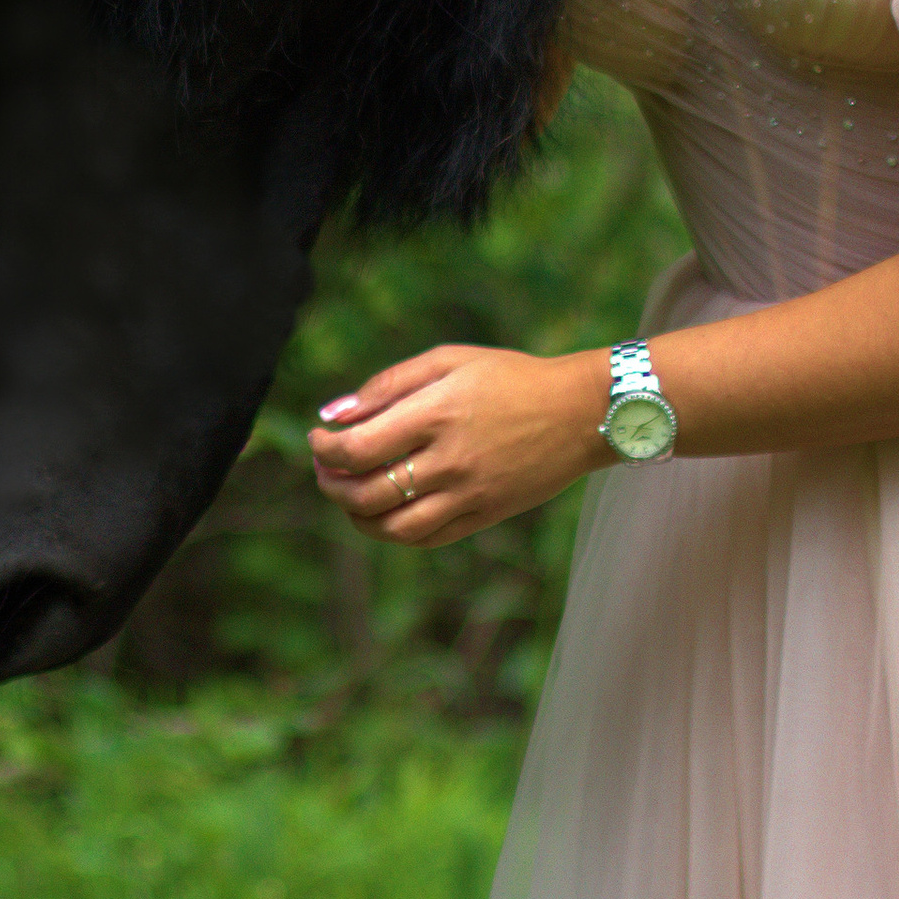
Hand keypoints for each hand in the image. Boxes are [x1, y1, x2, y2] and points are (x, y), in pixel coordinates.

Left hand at [311, 343, 612, 546]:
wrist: (580, 411)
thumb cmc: (510, 377)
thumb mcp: (449, 360)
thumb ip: (388, 384)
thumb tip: (334, 414)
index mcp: (437, 414)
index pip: (358, 448)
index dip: (325, 449)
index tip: (319, 440)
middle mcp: (451, 460)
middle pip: (368, 493)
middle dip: (331, 484)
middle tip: (325, 468)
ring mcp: (470, 494)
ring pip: (393, 527)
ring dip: (357, 516)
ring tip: (349, 496)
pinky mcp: (485, 515)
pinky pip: (427, 538)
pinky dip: (395, 531)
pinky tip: (386, 512)